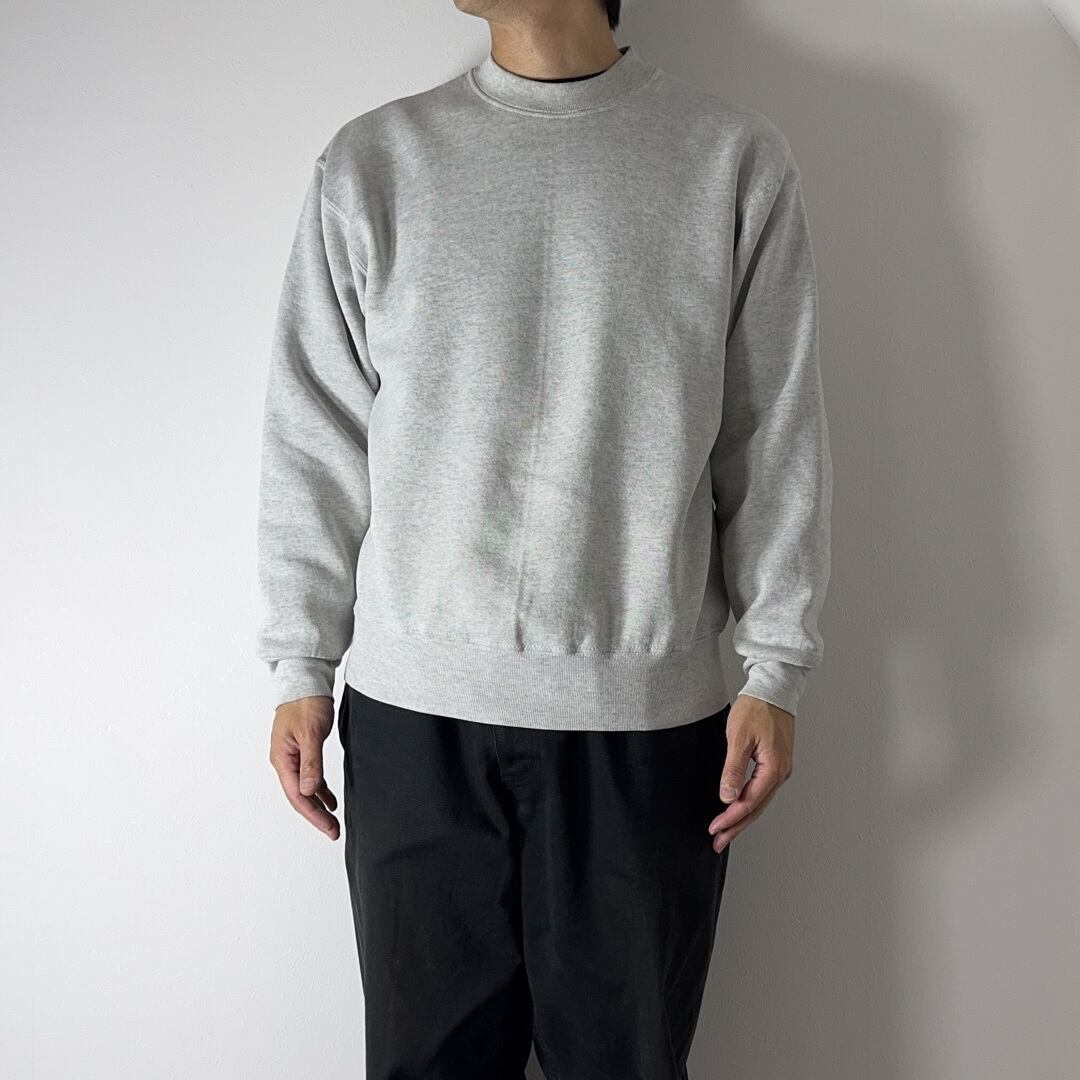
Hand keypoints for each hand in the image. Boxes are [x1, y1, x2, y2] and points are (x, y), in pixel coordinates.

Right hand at [268, 695, 339, 839]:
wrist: (305, 680)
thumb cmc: (306, 702)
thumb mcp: (311, 733)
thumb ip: (311, 762)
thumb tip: (308, 791)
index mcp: (282, 759)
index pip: (296, 795)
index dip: (313, 815)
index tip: (329, 828)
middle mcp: (284, 761)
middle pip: (299, 796)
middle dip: (316, 816)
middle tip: (334, 832)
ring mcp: (292, 757)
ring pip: (305, 789)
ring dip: (318, 805)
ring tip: (333, 822)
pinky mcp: (303, 751)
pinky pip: (310, 777)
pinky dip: (320, 790)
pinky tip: (330, 800)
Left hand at [708, 693, 794, 852]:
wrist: (773, 689)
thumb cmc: (757, 708)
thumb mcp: (739, 737)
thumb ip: (733, 768)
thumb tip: (727, 797)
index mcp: (773, 768)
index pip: (749, 802)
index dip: (730, 818)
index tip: (714, 829)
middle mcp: (781, 773)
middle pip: (756, 808)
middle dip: (736, 827)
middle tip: (718, 842)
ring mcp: (780, 769)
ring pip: (759, 801)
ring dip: (742, 818)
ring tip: (726, 832)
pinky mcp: (775, 763)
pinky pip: (761, 790)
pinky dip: (748, 803)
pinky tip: (738, 809)